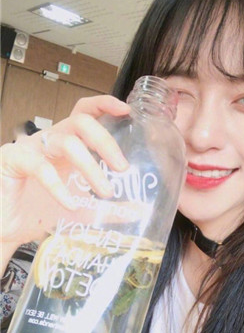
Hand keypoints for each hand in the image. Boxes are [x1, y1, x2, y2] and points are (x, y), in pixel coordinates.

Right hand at [0, 95, 130, 247]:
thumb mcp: (83, 209)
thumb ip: (109, 208)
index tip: (127, 110)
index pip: (85, 113)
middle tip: (123, 168)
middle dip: (106, 141)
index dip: (105, 105)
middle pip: (80, 122)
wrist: (7, 227)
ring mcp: (30, 149)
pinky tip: (72, 205)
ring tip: (107, 193)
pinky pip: (40, 168)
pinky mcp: (12, 161)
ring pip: (66, 143)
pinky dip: (59, 187)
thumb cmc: (43, 210)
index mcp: (67, 142)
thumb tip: (140, 210)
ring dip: (91, 167)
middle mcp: (50, 140)